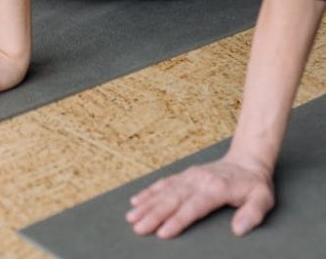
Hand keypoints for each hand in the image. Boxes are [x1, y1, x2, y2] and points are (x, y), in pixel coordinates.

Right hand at [125, 156, 274, 238]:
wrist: (247, 161)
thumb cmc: (255, 185)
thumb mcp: (263, 199)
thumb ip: (252, 214)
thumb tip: (238, 230)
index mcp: (216, 188)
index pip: (193, 207)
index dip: (177, 221)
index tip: (162, 233)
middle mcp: (198, 180)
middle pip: (173, 199)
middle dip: (154, 214)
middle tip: (138, 227)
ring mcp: (190, 176)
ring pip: (164, 191)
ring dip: (147, 204)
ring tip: (131, 217)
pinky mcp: (185, 175)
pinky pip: (164, 182)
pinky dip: (149, 191)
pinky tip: (136, 200)